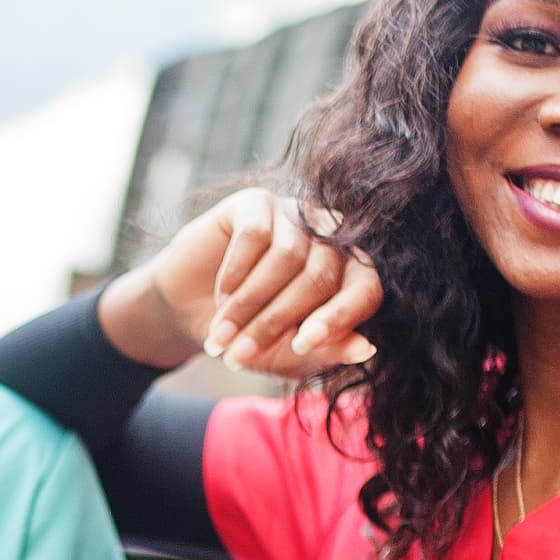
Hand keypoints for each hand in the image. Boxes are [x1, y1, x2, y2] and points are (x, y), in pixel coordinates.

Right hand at [124, 189, 379, 377]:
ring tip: (223, 333)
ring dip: (249, 303)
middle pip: (320, 276)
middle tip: (240, 354)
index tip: (302, 346)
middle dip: (276, 321)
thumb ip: (326, 351)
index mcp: (348, 275)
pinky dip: (235, 272)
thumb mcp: (287, 355)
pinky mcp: (256, 203)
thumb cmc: (250, 334)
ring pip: (287, 257)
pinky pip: (254, 235)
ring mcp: (293, 215)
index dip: (339, 318)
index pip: (366, 288)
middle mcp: (328, 238)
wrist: (192, 311)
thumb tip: (367, 350)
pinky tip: (221, 294)